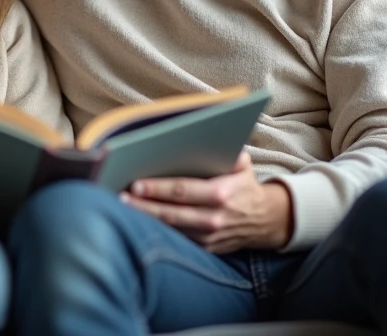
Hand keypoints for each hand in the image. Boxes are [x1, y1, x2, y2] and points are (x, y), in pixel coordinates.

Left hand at [120, 152, 292, 252]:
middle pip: (171, 213)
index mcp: (221, 194)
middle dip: (143, 205)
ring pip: (170, 229)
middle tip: (120, 197)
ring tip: (123, 208)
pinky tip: (139, 222)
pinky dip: (157, 231)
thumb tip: (205, 137)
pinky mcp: (205, 248)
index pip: (182, 191)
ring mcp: (208, 237)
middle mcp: (213, 218)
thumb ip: (228, 151)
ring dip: (145, 219)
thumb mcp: (243, 165)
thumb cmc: (245, 186)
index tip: (136, 184)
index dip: (158, 188)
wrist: (266, 221)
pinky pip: (177, 240)